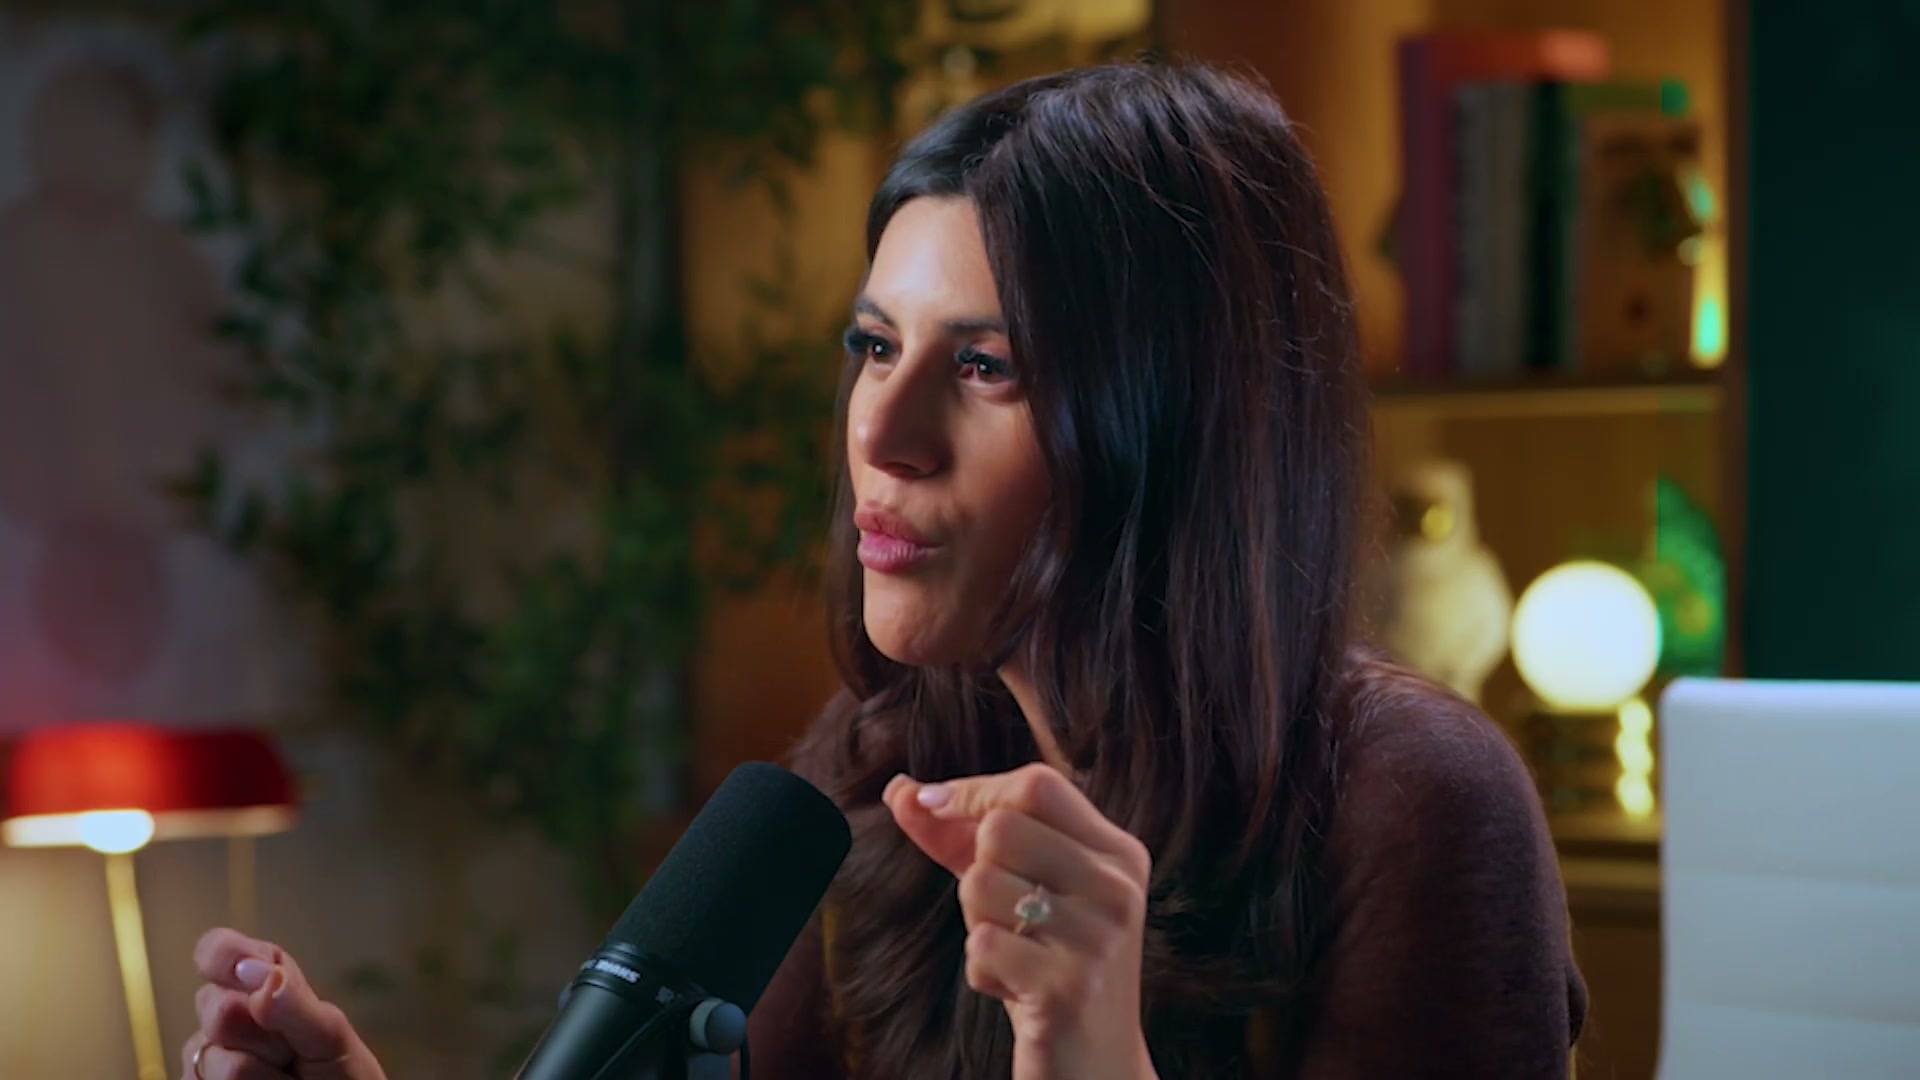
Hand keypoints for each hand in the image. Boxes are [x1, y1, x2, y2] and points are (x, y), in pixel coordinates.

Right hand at [180, 928, 385, 1079]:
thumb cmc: (341, 1071)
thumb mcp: (329, 1033)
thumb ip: (293, 1001)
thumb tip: (249, 968)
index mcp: (261, 979)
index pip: (219, 951)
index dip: (223, 956)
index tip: (246, 973)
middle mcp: (227, 1013)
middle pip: (214, 1007)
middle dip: (260, 1032)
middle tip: (292, 1050)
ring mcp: (208, 1054)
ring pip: (215, 1058)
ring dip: (261, 1072)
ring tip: (285, 1076)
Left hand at [884, 763, 1158, 1079]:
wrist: (1096, 1066)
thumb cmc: (1049, 967)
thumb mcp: (1016, 891)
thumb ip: (961, 837)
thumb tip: (901, 791)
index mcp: (1117, 853)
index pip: (1036, 785)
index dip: (974, 791)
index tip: (934, 807)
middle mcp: (1117, 888)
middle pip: (1001, 828)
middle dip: (976, 870)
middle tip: (1005, 915)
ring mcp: (1099, 938)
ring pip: (982, 884)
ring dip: (978, 925)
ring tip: (1015, 954)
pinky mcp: (1070, 987)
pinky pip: (980, 946)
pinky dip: (981, 970)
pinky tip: (1015, 988)